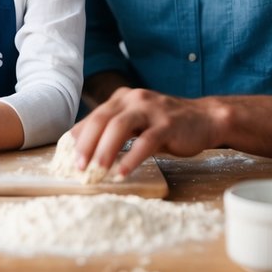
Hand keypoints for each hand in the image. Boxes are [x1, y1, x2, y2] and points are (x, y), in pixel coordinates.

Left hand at [70, 87, 223, 176]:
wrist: (206, 118)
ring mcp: (151, 110)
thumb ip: (114, 130)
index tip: (66, 158)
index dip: (78, 138)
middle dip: (86, 144)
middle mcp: (133, 99)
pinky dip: (132, 158)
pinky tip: (123, 172)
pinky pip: (146, 141)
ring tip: (96, 171)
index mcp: (122, 99)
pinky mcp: (168, 124)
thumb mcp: (137, 122)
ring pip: (120, 127)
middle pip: (102, 119)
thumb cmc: (166, 124)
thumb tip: (85, 150)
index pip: (93, 117)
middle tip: (77, 167)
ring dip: (105, 150)